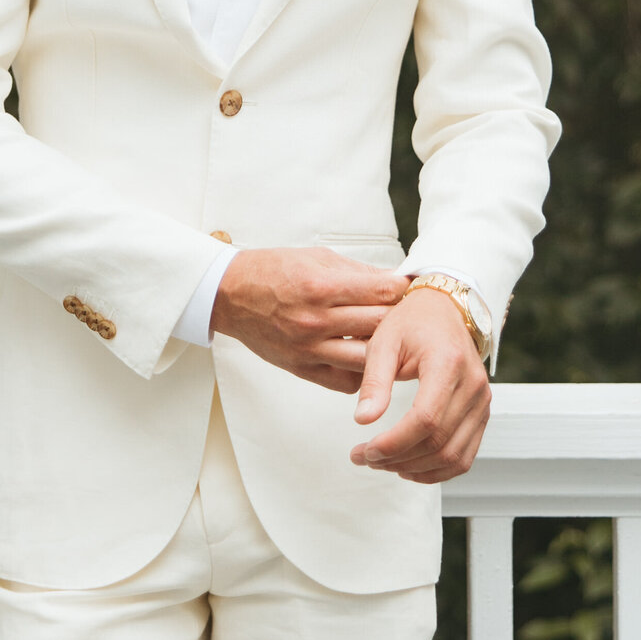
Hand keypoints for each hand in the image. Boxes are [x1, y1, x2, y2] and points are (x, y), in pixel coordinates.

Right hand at [210, 247, 407, 393]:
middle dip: (399, 316)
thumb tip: (395, 280)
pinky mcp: (301, 368)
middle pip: (380, 324)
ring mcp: (308, 348)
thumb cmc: (274, 271)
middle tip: (408, 313)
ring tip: (390, 339)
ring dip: (384, 349)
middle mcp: (316, 320)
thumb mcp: (318, 258)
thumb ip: (358, 272)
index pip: (381, 292)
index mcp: (321, 286)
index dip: (402, 289)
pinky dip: (361, 372)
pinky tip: (364, 359)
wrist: (231, 294)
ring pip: (368, 359)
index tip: (409, 289)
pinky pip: (345, 381)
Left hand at [350, 288, 490, 481]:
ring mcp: (481, 402)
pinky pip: (464, 456)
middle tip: (364, 457)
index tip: (365, 450)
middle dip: (397, 458)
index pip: (426, 419)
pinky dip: (436, 470)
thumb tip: (363, 420)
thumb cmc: (412, 322)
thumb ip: (374, 381)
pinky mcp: (481, 414)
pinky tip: (407, 466)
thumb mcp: (384, 342)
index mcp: (448, 363)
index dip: (394, 443)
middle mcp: (473, 385)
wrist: (444, 310)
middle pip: (438, 442)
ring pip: (453, 456)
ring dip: (415, 469)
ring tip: (381, 462)